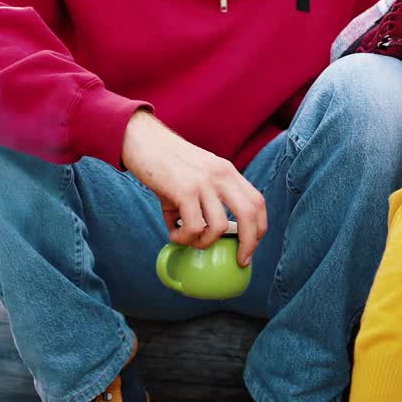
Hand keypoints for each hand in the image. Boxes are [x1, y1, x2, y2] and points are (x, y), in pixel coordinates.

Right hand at [121, 110, 266, 265]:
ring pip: (219, 227)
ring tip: (188, 240)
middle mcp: (221, 175)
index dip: (259, 227)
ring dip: (205, 243)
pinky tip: (174, 235)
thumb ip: (203, 203)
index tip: (251, 246)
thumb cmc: (166, 163)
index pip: (257, 201)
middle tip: (240, 260)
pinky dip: (185, 239)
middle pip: (250, 214)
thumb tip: (199, 236)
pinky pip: (194, 228)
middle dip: (249, 243)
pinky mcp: (184, 190)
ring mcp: (203, 182)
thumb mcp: (194, 177)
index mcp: (227, 171)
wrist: (142, 141)